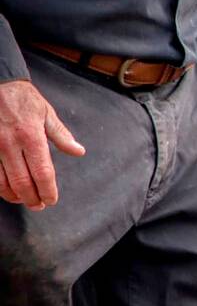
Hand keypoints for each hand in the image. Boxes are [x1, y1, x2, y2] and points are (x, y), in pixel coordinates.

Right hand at [0, 80, 85, 209]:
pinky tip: (7, 190)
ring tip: (25, 201)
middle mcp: (10, 144)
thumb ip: (61, 136)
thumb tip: (79, 152)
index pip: (42, 172)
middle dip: (32, 198)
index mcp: (31, 137)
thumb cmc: (23, 99)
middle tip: (39, 205)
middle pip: (22, 182)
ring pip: (2, 182)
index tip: (51, 200)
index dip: (48, 191)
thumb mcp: (47, 114)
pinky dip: (0, 186)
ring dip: (15, 196)